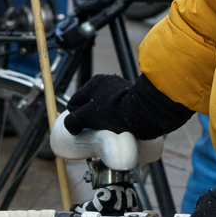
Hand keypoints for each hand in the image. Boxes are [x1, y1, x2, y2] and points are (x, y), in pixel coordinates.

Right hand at [63, 72, 190, 142]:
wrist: (146, 115)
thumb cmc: (115, 113)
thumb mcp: (87, 117)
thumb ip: (73, 121)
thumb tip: (69, 126)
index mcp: (95, 83)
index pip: (75, 102)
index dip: (74, 117)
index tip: (80, 129)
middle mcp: (109, 84)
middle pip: (90, 107)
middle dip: (90, 120)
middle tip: (93, 133)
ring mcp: (122, 92)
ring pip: (104, 111)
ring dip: (102, 122)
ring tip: (107, 133)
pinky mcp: (133, 102)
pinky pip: (117, 113)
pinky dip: (115, 122)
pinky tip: (118, 130)